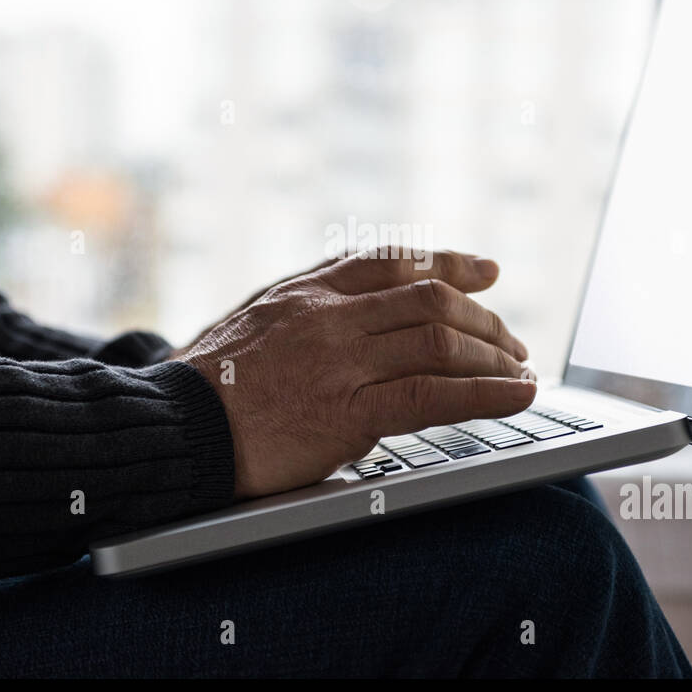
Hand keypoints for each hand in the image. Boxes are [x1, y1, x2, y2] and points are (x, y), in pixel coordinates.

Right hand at [172, 249, 535, 499]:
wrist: (170, 430)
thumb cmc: (204, 387)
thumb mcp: (251, 324)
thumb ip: (302, 311)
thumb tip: (350, 311)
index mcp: (305, 292)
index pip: (392, 262)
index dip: (448, 262)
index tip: (486, 269)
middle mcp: (328, 316)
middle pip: (429, 298)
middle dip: (484, 318)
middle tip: (514, 340)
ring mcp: (339, 361)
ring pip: (440, 339)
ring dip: (493, 354)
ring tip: (521, 369)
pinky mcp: (346, 412)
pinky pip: (433, 394)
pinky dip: (487, 393)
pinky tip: (517, 394)